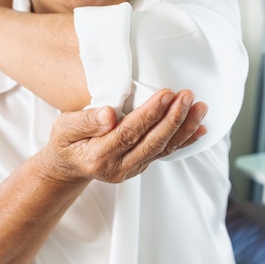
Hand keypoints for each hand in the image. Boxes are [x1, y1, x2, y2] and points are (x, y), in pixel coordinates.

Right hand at [41, 89, 207, 183]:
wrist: (68, 167)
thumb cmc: (65, 142)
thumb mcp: (64, 128)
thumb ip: (84, 121)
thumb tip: (109, 114)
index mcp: (99, 156)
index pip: (129, 133)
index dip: (150, 114)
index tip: (166, 94)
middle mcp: (119, 167)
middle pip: (152, 142)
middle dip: (173, 119)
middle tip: (188, 96)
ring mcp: (132, 169)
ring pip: (163, 149)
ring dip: (185, 128)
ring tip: (200, 107)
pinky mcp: (141, 165)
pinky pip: (165, 153)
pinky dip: (185, 140)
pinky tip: (201, 128)